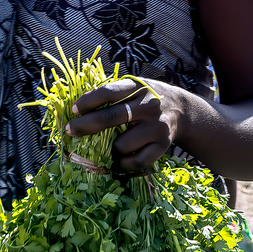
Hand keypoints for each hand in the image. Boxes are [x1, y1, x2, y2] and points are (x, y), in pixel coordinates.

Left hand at [67, 77, 188, 174]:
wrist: (182, 110)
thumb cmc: (145, 99)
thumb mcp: (133, 88)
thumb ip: (112, 95)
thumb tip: (77, 109)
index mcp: (138, 87)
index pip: (109, 92)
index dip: (89, 101)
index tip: (73, 110)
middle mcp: (149, 105)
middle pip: (112, 117)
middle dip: (86, 125)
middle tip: (71, 131)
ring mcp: (157, 126)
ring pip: (122, 144)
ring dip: (111, 149)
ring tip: (111, 147)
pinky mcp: (163, 144)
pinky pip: (136, 161)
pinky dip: (124, 164)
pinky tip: (121, 160)